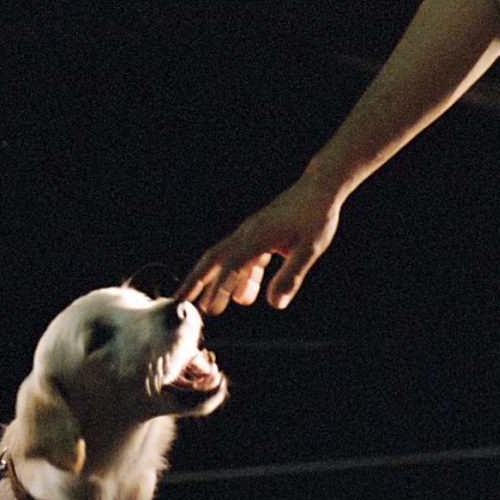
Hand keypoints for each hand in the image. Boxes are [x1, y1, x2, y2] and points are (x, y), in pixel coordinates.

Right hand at [182, 172, 346, 312]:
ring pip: (225, 261)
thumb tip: (275, 305)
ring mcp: (251, 234)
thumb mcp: (309, 248)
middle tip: (178, 304)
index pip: (231, 265)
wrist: (321, 188)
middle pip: (213, 260)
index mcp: (256, 237)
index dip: (220, 288)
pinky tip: (246, 297)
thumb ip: (291, 275)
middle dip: (195, 282)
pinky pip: (243, 259)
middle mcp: (247, 234)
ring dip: (214, 283)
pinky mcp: (259, 235)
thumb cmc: (316, 217)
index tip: (211, 311)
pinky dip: (240, 278)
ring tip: (206, 308)